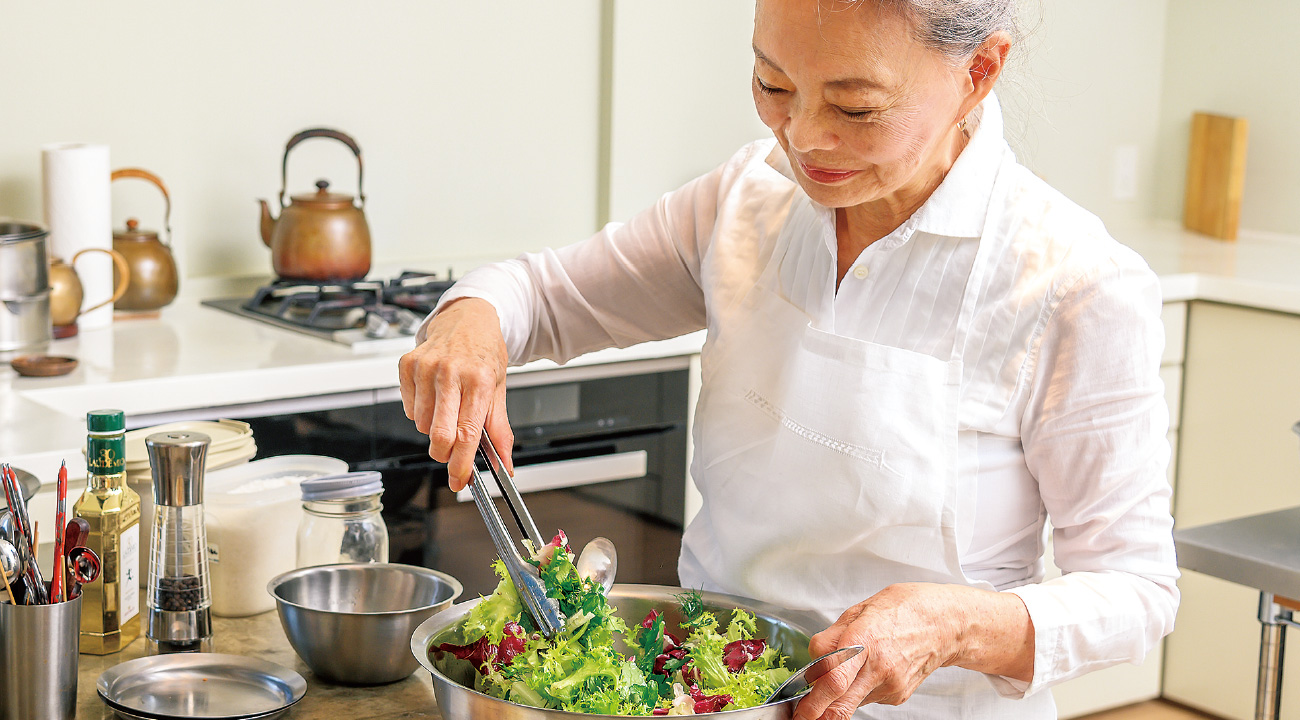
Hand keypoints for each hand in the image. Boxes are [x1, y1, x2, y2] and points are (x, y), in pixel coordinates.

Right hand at [398, 298, 513, 490]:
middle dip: (445, 453)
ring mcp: (426, 366)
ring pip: (421, 425)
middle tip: (453, 450)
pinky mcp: (408, 364)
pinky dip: (420, 412)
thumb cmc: (484, 353)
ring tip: (448, 408)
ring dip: (434, 428)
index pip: (467, 434)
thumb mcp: (498, 389)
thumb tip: (505, 464)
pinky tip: (434, 395)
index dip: (461, 464)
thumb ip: (499, 430)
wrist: (468, 318)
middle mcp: (451, 371)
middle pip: (439, 435)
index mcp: (478, 380)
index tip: (460, 481)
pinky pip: (408, 409)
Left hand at [793, 583, 1033, 719]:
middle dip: (816, 715)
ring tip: (845, 674)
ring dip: (838, 698)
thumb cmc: (904, 610)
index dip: (810, 699)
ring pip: (852, 702)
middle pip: (840, 705)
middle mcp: (878, 668)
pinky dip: (859, 690)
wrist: (946, 625)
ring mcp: (890, 685)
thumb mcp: (860, 609)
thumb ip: (832, 636)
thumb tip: (813, 656)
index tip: (797, 708)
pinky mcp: (898, 696)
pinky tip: (869, 671)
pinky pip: (868, 698)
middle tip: (802, 716)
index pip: (832, 680)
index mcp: (864, 641)